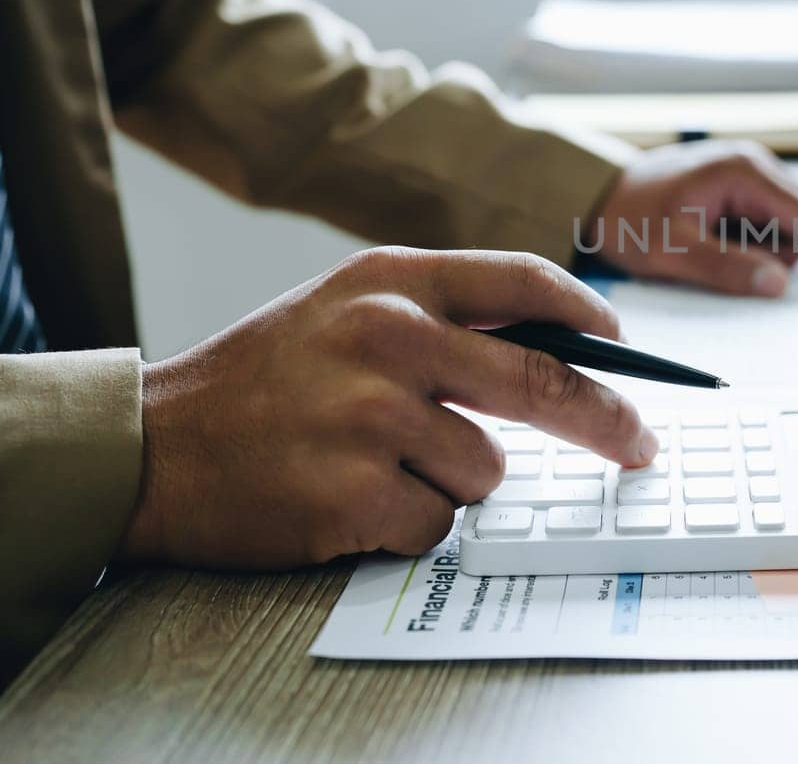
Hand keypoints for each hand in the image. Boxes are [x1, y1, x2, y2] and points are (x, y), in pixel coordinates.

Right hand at [119, 247, 655, 568]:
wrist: (153, 446)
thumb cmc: (262, 378)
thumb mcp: (345, 305)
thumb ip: (442, 315)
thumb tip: (560, 347)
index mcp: (392, 279)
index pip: (525, 283)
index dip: (589, 316)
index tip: (625, 346)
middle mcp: (388, 338)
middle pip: (543, 383)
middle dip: (608, 421)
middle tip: (641, 443)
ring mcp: (371, 417)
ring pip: (488, 468)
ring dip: (453, 479)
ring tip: (377, 461)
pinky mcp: (354, 494)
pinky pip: (437, 522)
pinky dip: (409, 521)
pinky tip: (352, 497)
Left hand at [587, 141, 797, 296]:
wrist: (598, 195)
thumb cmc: (631, 220)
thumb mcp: (670, 251)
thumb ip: (726, 266)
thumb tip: (780, 284)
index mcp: (745, 173)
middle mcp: (757, 164)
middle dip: (785, 256)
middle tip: (729, 265)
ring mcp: (753, 171)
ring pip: (792, 226)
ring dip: (767, 251)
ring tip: (711, 250)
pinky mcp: (746, 184)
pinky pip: (773, 222)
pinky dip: (758, 243)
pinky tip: (720, 243)